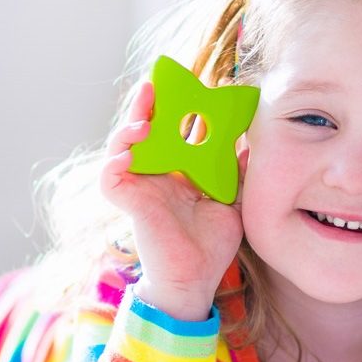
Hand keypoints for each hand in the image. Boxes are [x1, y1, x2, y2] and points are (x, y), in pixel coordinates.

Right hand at [100, 80, 244, 320]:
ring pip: (122, 145)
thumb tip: (251, 141)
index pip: (173, 128)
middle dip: (148, 104)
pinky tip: (132, 149)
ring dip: (130, 125)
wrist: (195, 280)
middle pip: (146, 128)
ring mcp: (139, 186)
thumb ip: (237, 171)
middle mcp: (156, 173)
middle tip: (157, 82)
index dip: (177, 105)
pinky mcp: (128, 202)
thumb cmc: (210, 245)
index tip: (190, 81)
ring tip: (145, 116)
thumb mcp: (232, 200)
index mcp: (179, 169)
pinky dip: (116, 159)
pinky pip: (110, 175)